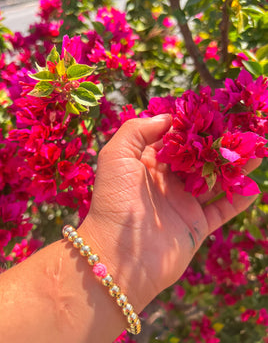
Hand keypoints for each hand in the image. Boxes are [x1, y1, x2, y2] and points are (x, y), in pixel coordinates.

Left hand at [79, 115, 259, 311]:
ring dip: (235, 167)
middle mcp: (167, 181)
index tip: (213, 111)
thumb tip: (169, 118)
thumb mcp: (115, 156)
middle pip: (198, 157)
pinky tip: (254, 185)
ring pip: (215, 180)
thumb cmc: (113, 201)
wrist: (119, 255)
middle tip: (242, 130)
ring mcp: (183, 203)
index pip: (174, 139)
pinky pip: (222, 209)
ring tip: (256, 151)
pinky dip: (239, 199)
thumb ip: (137, 131)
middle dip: (218, 144)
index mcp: (148, 163)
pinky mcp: (196, 224)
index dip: (192, 126)